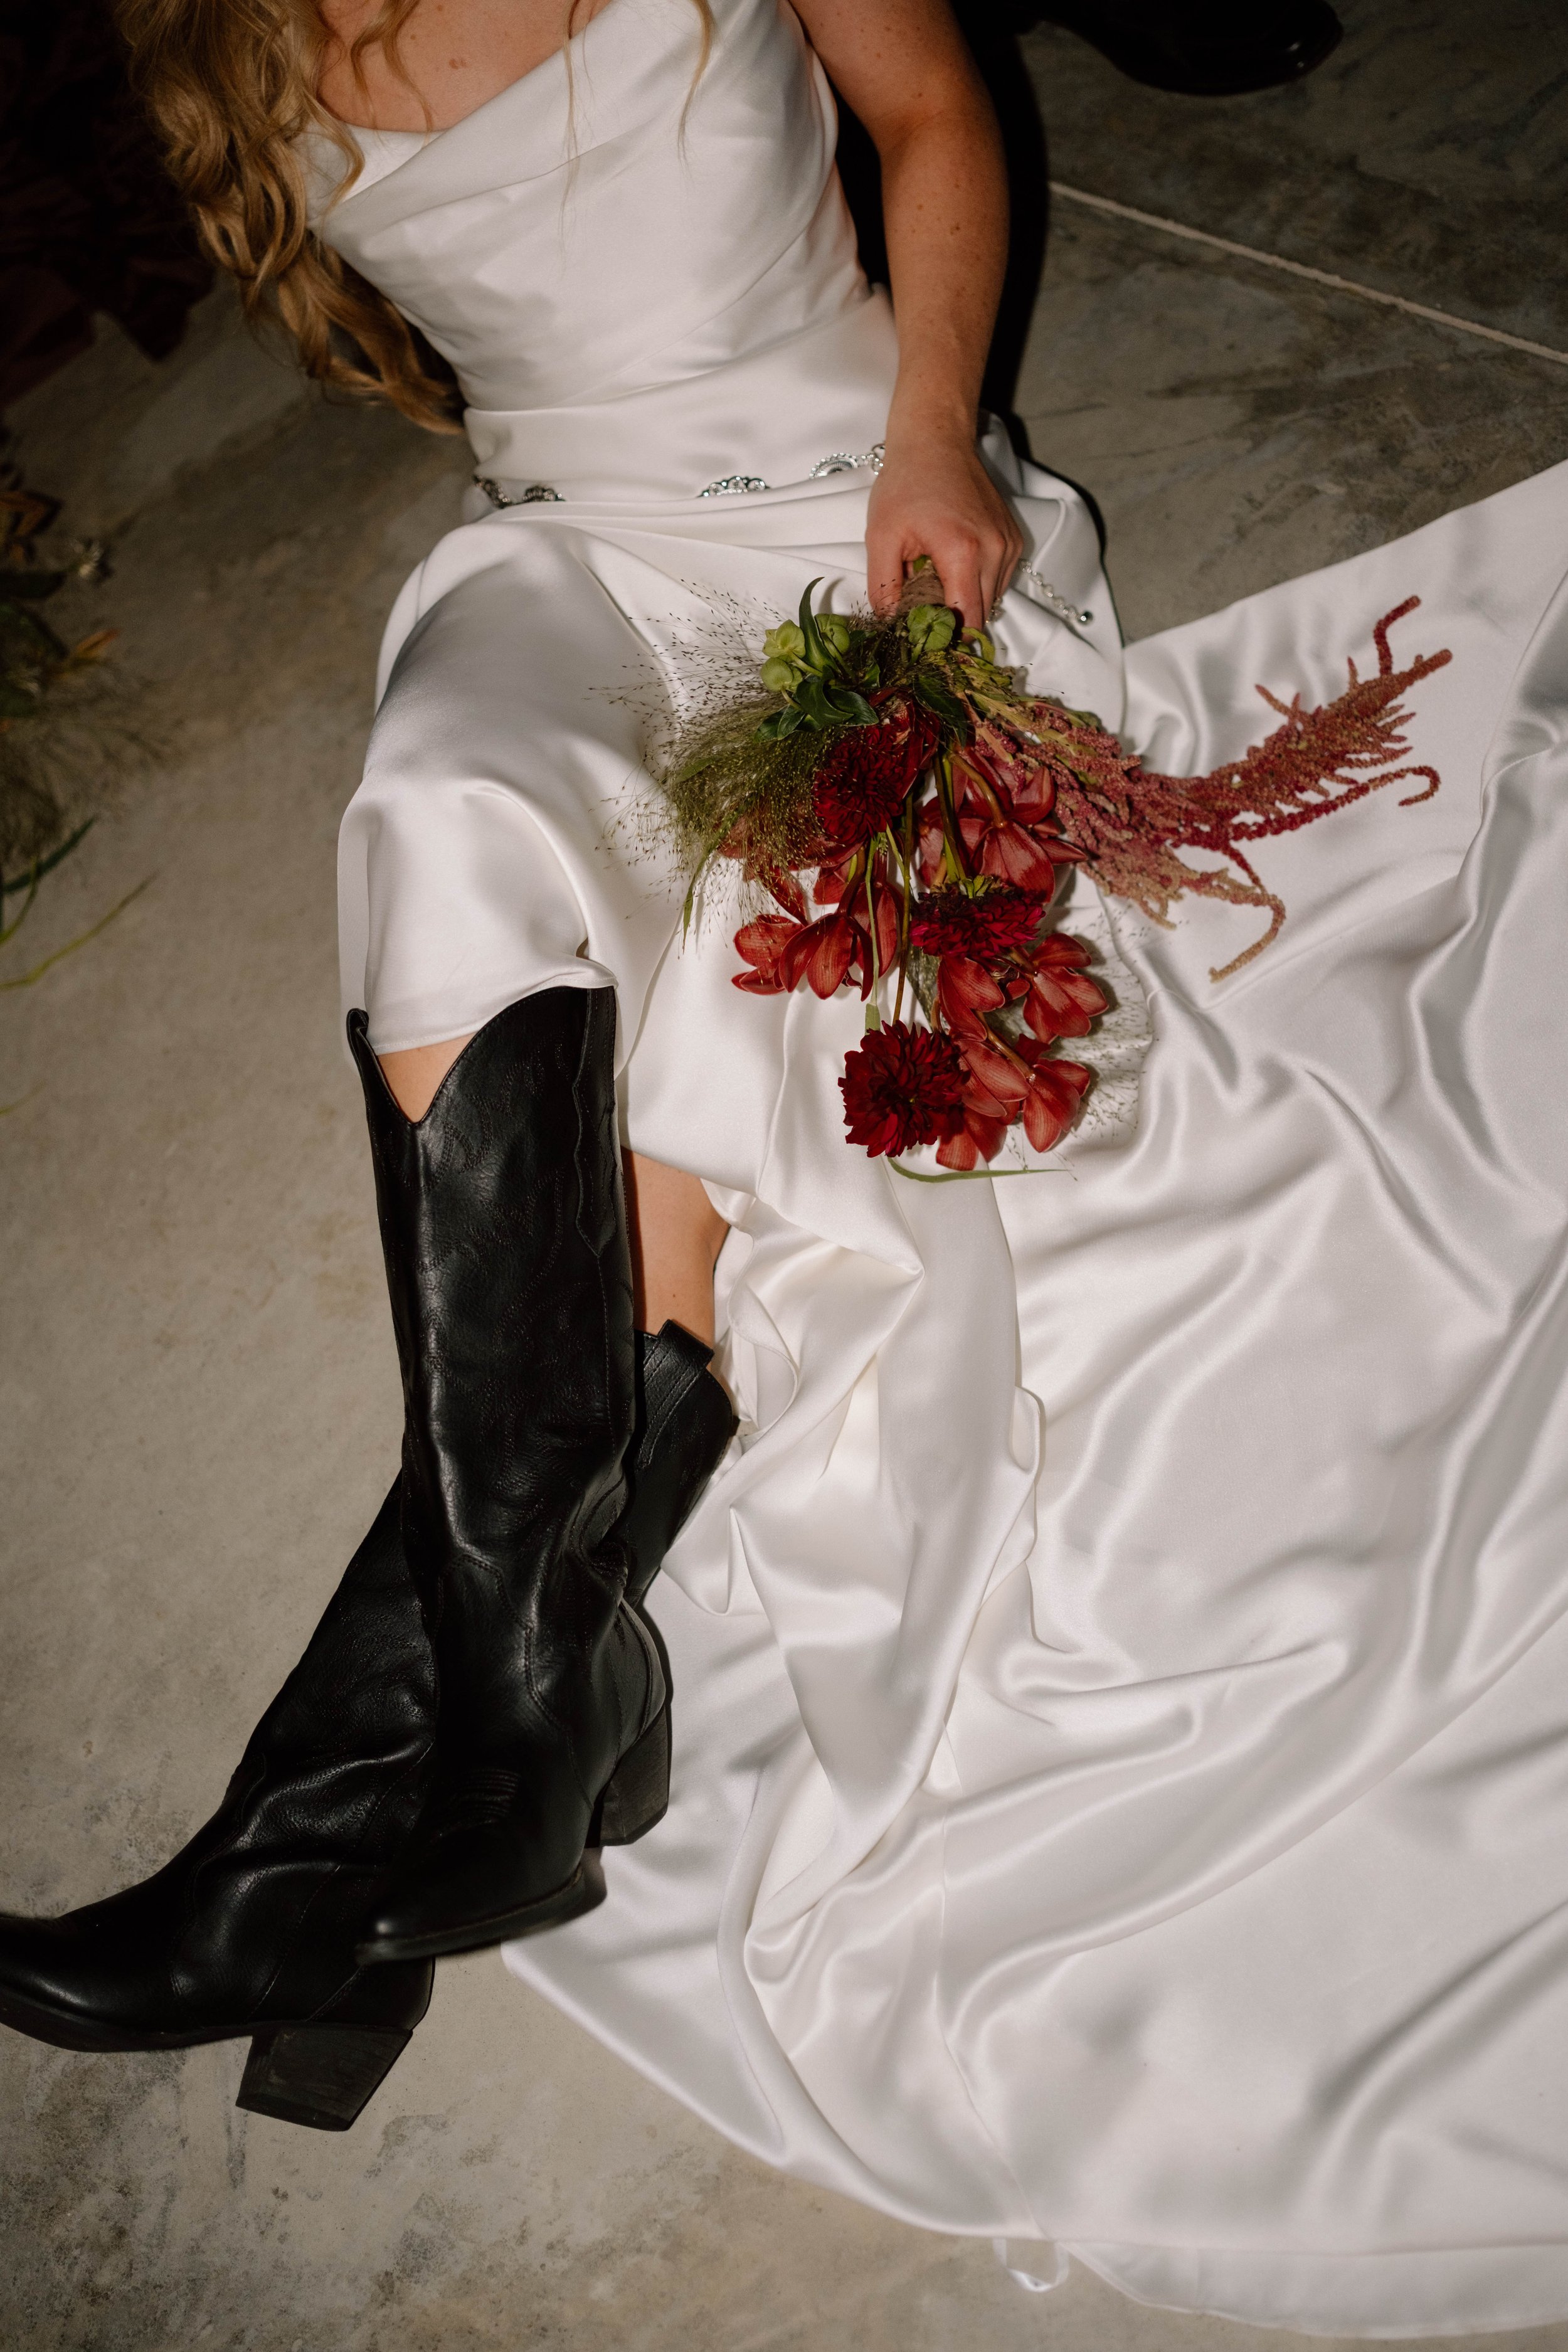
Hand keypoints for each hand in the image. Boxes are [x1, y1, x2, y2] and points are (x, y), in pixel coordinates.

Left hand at [865, 434, 1023, 631]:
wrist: (935, 441)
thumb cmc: (905, 484)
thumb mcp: (880, 537)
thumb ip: (883, 588)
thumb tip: (890, 627)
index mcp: (962, 552)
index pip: (968, 620)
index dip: (949, 640)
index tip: (928, 645)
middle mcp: (995, 550)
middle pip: (982, 615)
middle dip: (954, 622)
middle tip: (925, 612)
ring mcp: (1008, 544)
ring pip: (992, 600)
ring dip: (966, 602)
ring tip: (937, 581)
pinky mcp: (1013, 539)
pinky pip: (998, 581)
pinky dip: (977, 584)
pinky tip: (954, 567)